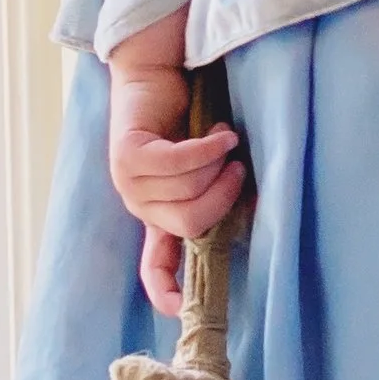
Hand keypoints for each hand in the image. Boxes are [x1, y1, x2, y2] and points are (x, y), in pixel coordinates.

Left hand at [104, 10, 245, 311]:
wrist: (154, 70)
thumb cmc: (190, 116)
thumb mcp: (209, 165)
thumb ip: (221, 190)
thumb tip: (251, 209)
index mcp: (156, 213)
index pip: (154, 262)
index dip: (165, 286)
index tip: (179, 309)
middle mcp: (140, 202)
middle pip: (191, 223)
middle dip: (222, 195)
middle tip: (237, 167)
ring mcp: (128, 180)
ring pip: (187, 192)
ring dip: (216, 165)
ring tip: (224, 140)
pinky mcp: (128, 154)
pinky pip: (177, 163)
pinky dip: (207, 148)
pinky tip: (221, 133)